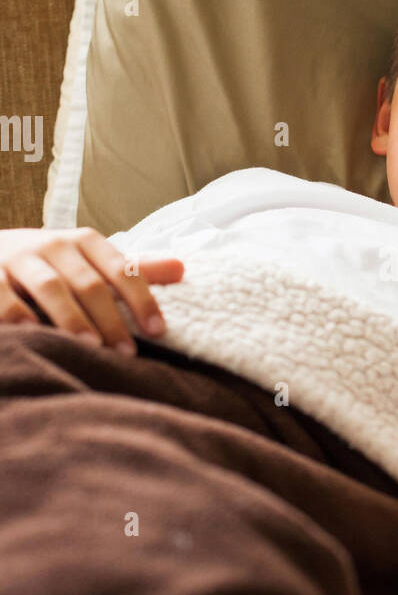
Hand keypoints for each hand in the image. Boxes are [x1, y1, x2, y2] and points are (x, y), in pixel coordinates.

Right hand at [0, 227, 184, 353]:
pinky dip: (20, 315)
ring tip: (90, 346)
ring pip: (51, 287)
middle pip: (89, 282)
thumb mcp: (91, 262)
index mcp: (84, 242)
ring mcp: (20, 259)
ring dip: (72, 318)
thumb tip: (183, 268)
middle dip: (110, 318)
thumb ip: (134, 268)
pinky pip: (5, 296)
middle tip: (127, 352)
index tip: (158, 330)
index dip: (142, 298)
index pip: (121, 268)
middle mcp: (53, 245)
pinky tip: (35, 335)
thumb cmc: (52, 264)